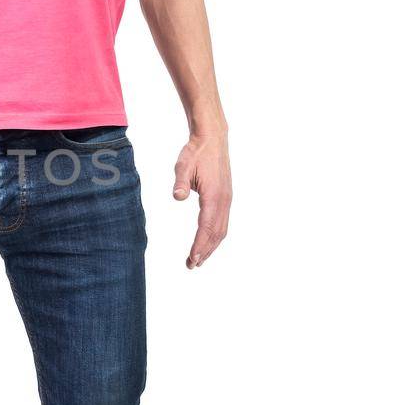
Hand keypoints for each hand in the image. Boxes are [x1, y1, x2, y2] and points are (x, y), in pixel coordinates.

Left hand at [173, 132, 231, 267]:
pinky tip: (207, 241)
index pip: (206, 227)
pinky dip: (215, 236)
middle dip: (205, 251)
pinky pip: (222, 222)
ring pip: (221, 230)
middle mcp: (224, 201)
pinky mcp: (225, 197)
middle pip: (216, 233)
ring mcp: (227, 200)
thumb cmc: (196, 153)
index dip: (199, 245)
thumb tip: (177, 196)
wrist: (212, 139)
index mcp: (214, 196)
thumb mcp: (183, 165)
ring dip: (211, 246)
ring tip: (198, 260)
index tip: (192, 259)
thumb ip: (180, 182)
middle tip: (191, 265)